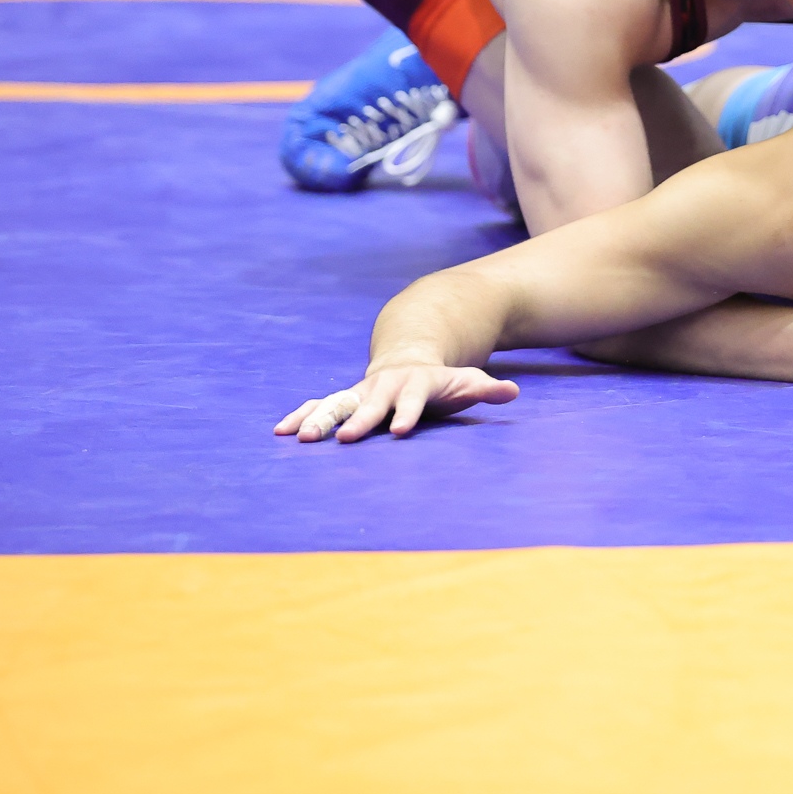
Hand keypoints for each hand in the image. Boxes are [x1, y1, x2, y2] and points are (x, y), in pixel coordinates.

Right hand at [275, 364, 519, 443]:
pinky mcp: (342, 399)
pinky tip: (280, 432)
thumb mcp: (466, 380)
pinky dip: (300, 416)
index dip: (407, 414)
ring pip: (336, 404)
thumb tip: (512, 393)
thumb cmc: (440, 380)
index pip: (412, 400)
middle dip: (356, 420)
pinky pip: (317, 406)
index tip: (400, 431)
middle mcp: (382, 386)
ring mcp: (360, 392)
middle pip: (369, 404)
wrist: (410, 354)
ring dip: (318, 419)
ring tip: (298, 438)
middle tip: (341, 439)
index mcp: (414, 384)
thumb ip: (485, 388)